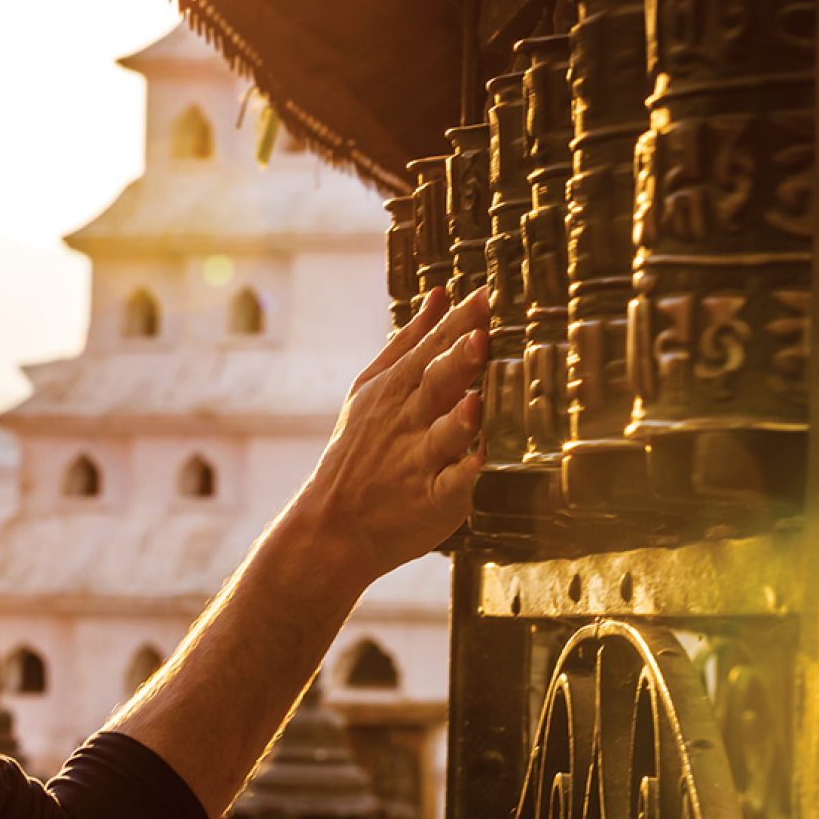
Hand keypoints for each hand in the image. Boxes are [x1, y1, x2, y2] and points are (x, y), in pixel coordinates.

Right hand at [300, 286, 488, 580]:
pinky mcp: (430, 500)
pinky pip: (448, 485)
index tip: (485, 296)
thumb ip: (411, 340)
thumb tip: (441, 293)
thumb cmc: (360, 448)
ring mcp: (416, 461)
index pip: (431, 349)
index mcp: (395, 389)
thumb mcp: (373, 386)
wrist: (333, 524)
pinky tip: (479, 461)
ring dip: (458, 419)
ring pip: (442, 436)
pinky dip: (462, 475)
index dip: (458, 324)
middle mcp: (406, 422)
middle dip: (456, 361)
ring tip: (475, 403)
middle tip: (480, 337)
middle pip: (434, 386)